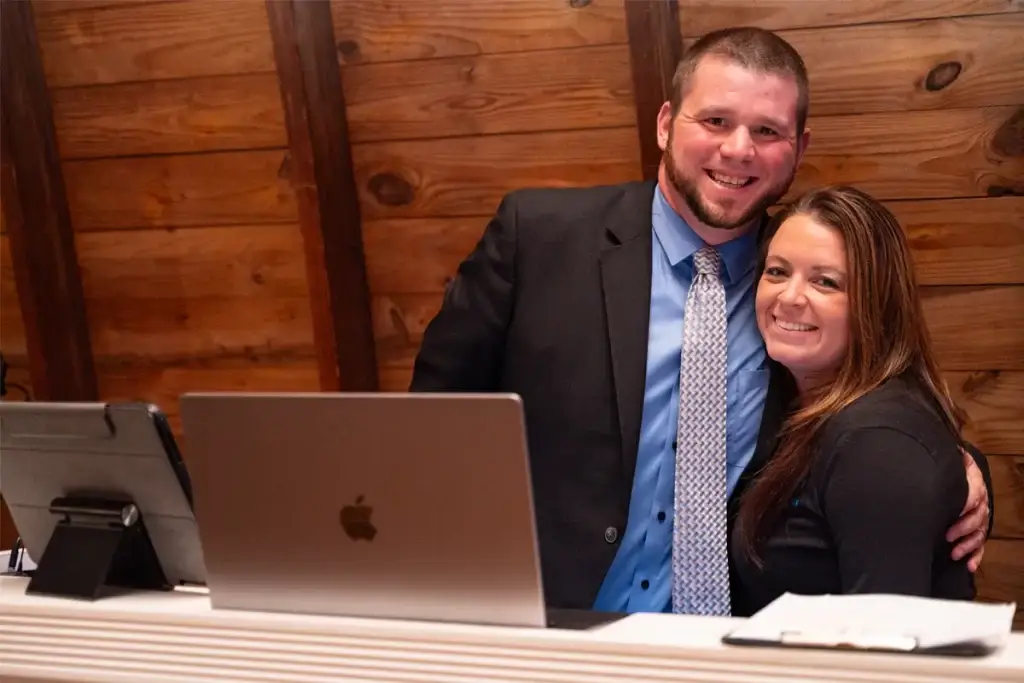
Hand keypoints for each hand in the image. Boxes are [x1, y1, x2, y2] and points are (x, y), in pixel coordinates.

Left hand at [946, 447, 989, 571]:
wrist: (955, 471)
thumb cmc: (951, 467)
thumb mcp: (952, 460)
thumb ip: (954, 457)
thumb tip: (955, 449)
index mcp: (975, 484)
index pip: (974, 496)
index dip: (965, 505)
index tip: (952, 513)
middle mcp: (981, 502)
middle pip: (978, 518)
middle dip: (963, 529)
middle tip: (947, 536)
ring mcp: (980, 517)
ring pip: (979, 534)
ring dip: (969, 545)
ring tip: (954, 554)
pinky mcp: (976, 529)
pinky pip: (980, 544)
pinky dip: (976, 556)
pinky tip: (969, 566)